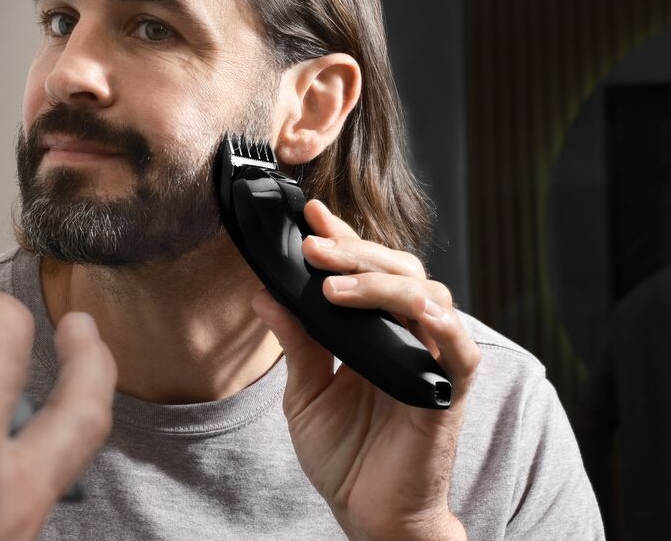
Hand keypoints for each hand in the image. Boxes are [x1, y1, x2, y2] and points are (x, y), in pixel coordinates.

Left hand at [251, 200, 478, 540]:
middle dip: (355, 253)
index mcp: (373, 332)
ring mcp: (431, 361)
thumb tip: (264, 293)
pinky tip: (420, 312)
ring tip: (334, 284)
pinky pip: (461, 352)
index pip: (364, 273)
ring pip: (427, 298)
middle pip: (398, 273)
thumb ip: (295, 342)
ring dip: (381, 285)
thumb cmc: (344, 456)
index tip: (310, 215)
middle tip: (314, 245)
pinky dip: (446, 328)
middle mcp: (407, 337)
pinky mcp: (449, 393)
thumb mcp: (306, 392)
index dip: (343, 242)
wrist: (368, 514)